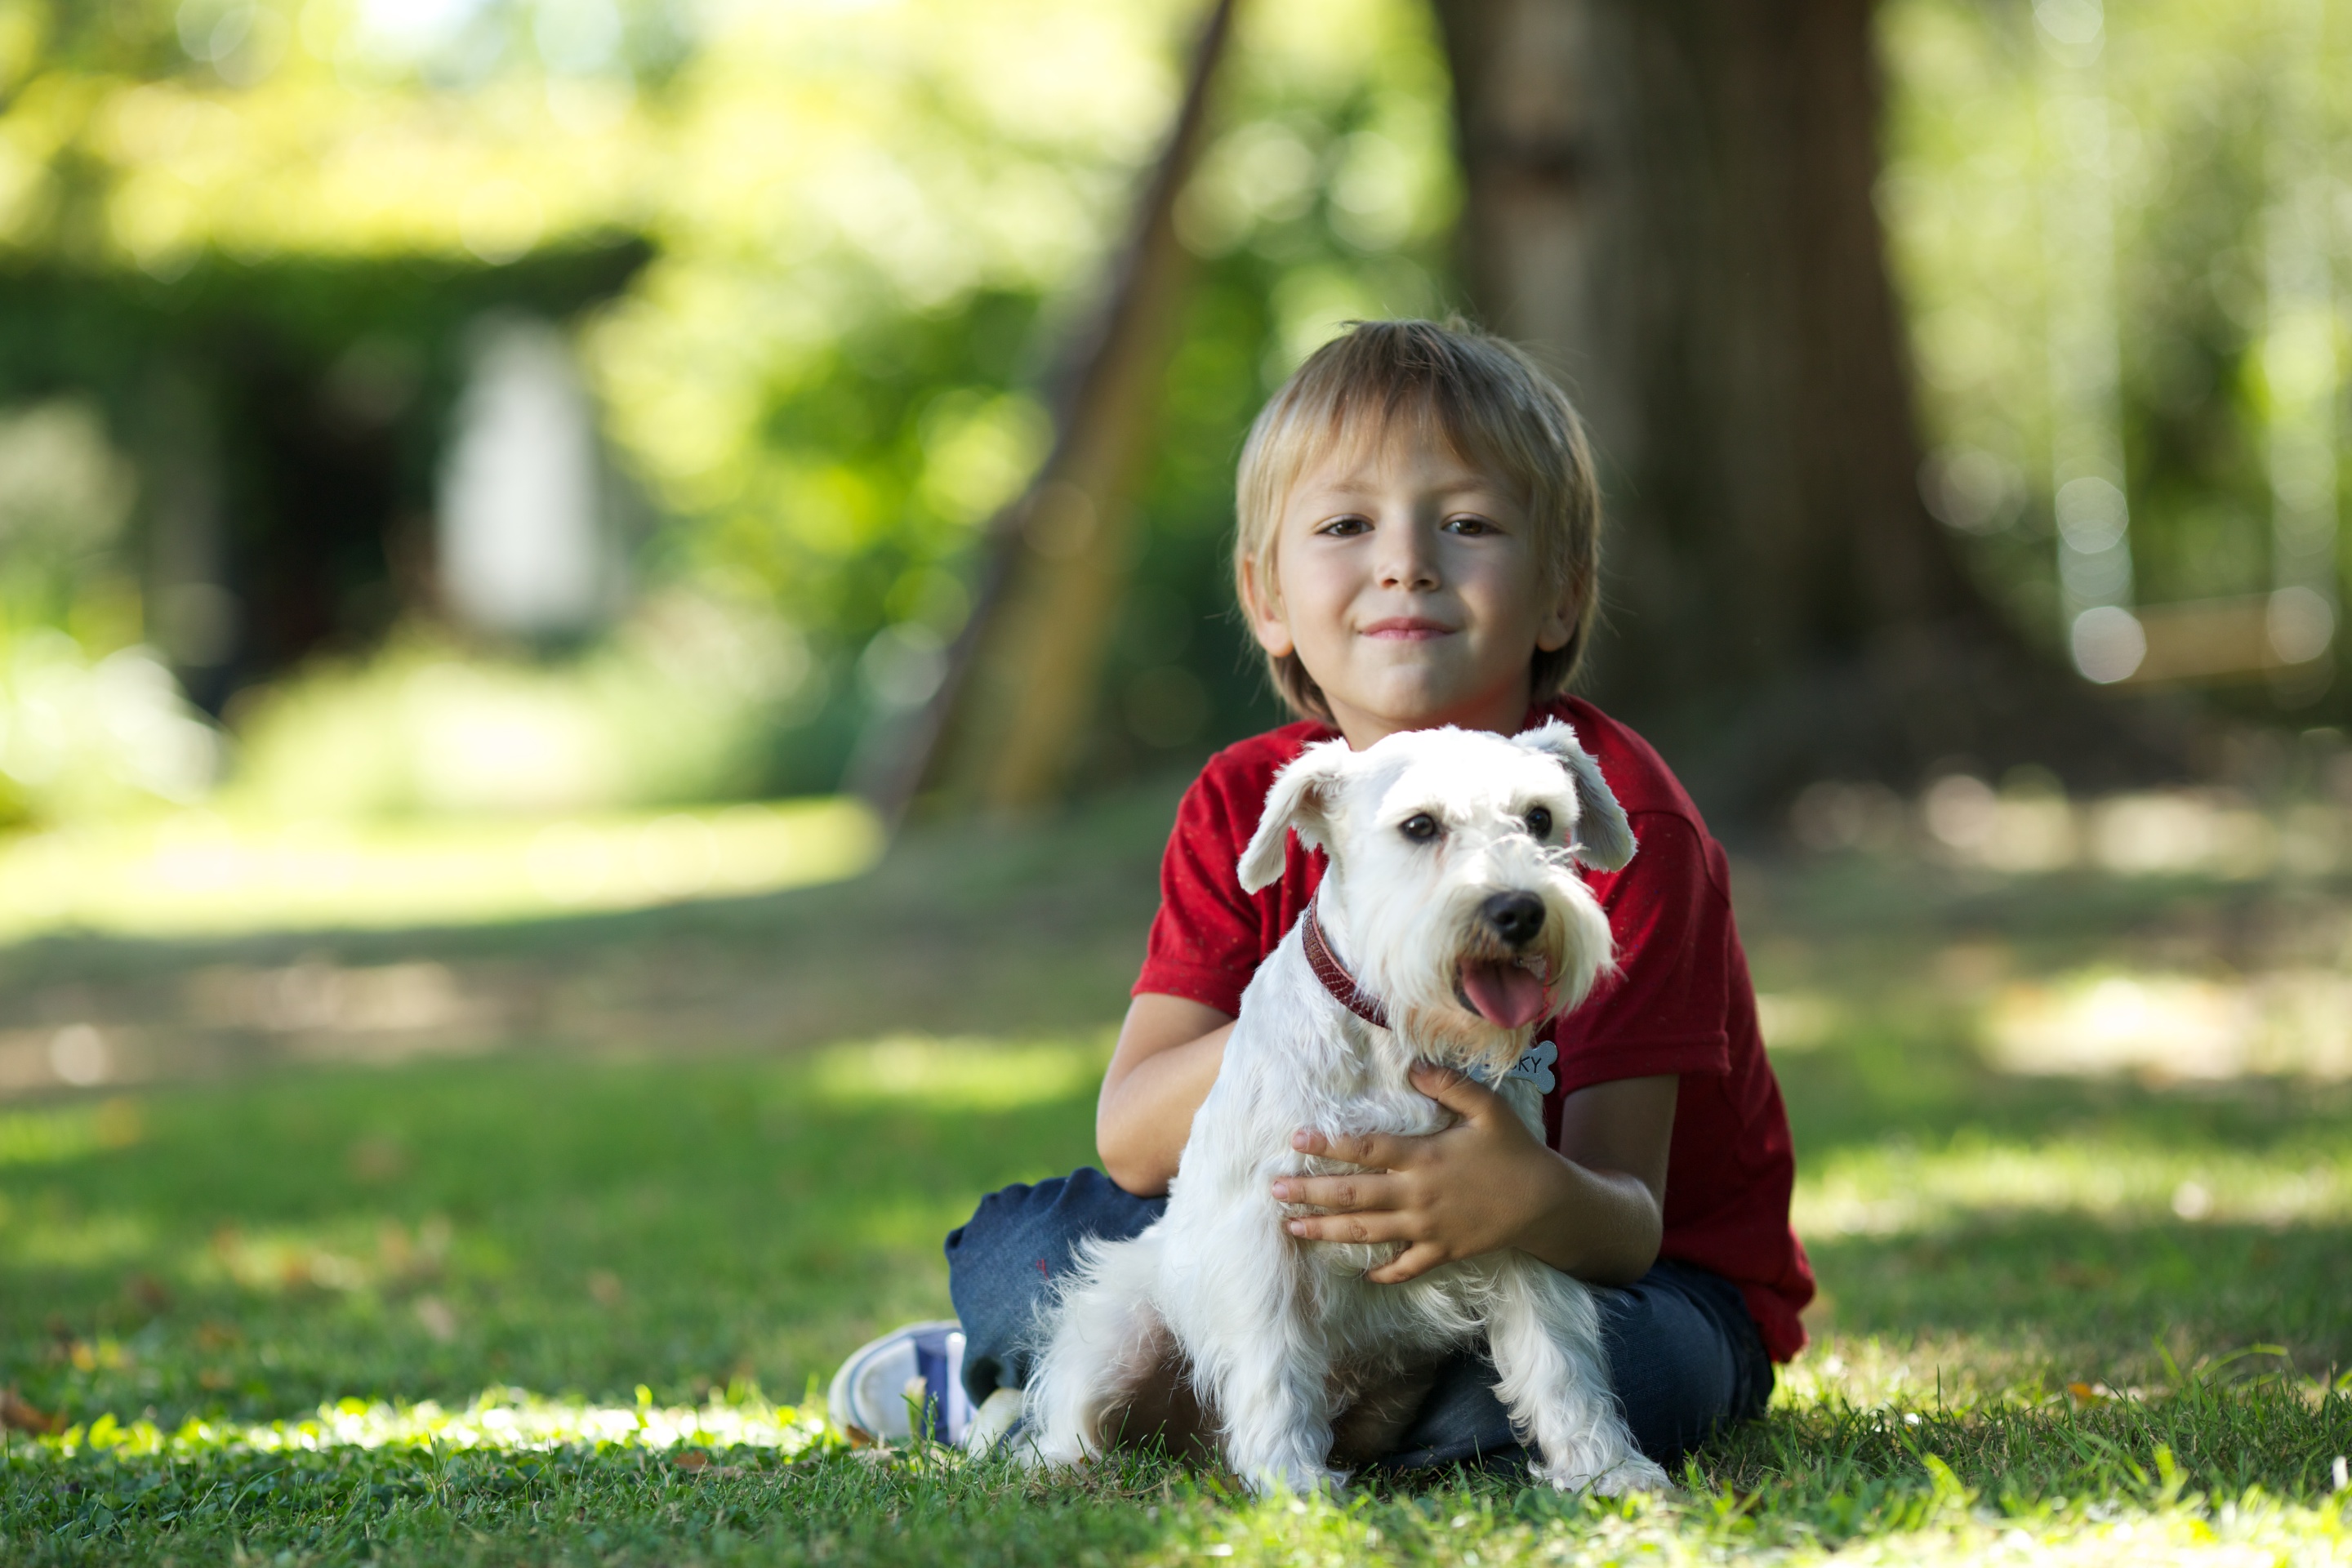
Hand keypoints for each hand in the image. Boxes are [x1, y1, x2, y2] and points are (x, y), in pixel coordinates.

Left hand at [1269, 1063, 1565, 1283]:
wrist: (1547, 1203)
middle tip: (1275, 1190)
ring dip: (1327, 1231)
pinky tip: (1359, 1274)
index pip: (1366, 1150)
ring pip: (1367, 1233)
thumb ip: (1449, 1085)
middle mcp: (1418, 1196)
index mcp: (1424, 1158)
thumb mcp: (1487, 1109)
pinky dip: (1382, 1273)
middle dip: (1310, 1193)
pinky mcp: (1441, 1252)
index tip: (1296, 1140)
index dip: (1329, 1144)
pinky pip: (1405, 1268)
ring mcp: (1427, 1229)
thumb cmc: (1514, 1150)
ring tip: (1292, 1228)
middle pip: (1353, 1195)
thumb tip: (1412, 1066)